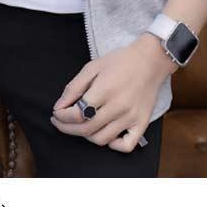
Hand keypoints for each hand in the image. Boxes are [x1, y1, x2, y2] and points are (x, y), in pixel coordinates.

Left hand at [49, 33, 177, 152]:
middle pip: (87, 129)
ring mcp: (131, 117)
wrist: (150, 60)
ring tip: (80, 125)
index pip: (78, 113)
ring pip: (102, 139)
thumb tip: (59, 106)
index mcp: (104, 90)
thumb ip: (74, 87)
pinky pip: (126, 146)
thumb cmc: (120, 61)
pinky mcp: (142, 123)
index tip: (56, 113)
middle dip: (67, 128)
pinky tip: (104, 133)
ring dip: (85, 136)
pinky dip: (113, 145)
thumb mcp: (92, 67)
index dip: (62, 116)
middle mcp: (118, 107)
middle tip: (60, 121)